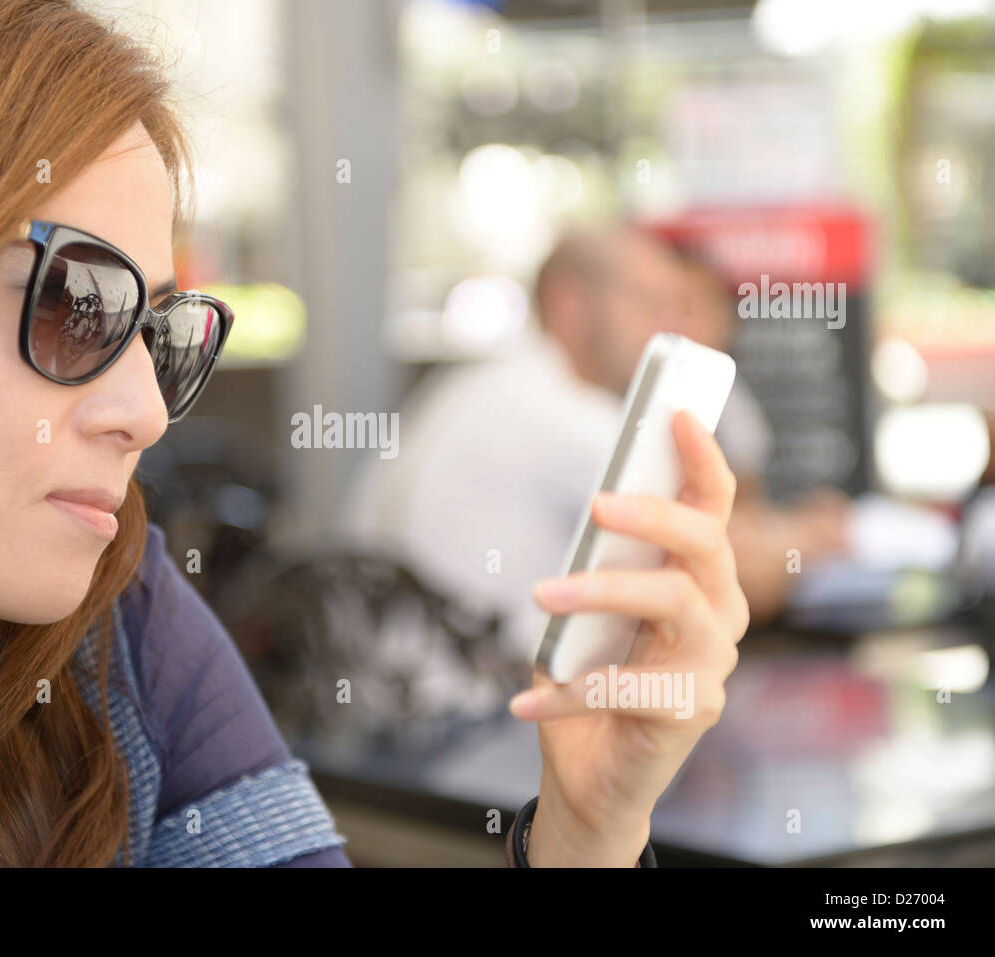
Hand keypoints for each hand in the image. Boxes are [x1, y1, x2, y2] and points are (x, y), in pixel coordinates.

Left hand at [509, 410, 748, 865]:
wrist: (591, 776)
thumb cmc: (590, 679)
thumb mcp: (588, 613)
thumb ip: (599, 564)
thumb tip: (592, 513)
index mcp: (697, 580)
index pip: (714, 508)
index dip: (701, 459)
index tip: (674, 413)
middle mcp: (718, 616)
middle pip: (706, 546)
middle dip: (655, 515)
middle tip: (597, 503)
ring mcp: (711, 666)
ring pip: (674, 604)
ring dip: (603, 592)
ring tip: (541, 595)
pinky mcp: (690, 713)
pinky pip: (623, 688)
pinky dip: (565, 693)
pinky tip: (522, 701)